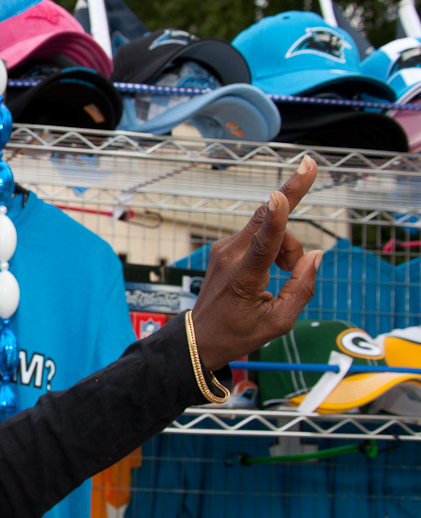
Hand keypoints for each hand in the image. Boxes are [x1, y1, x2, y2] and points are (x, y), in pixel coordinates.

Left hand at [191, 156, 322, 369]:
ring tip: (286, 272)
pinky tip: (273, 268)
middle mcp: (230, 257)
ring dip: (285, 243)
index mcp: (243, 278)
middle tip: (309, 180)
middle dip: (292, 205)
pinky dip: (273, 245)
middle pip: (265, 217)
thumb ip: (302, 288)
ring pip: (266, 226)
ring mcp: (223, 249)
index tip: (280, 192)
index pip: (263, 243)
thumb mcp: (280, 321)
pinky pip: (257, 234)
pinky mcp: (223, 247)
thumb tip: (317, 256)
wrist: (200, 337)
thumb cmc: (239, 332)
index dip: (277, 216)